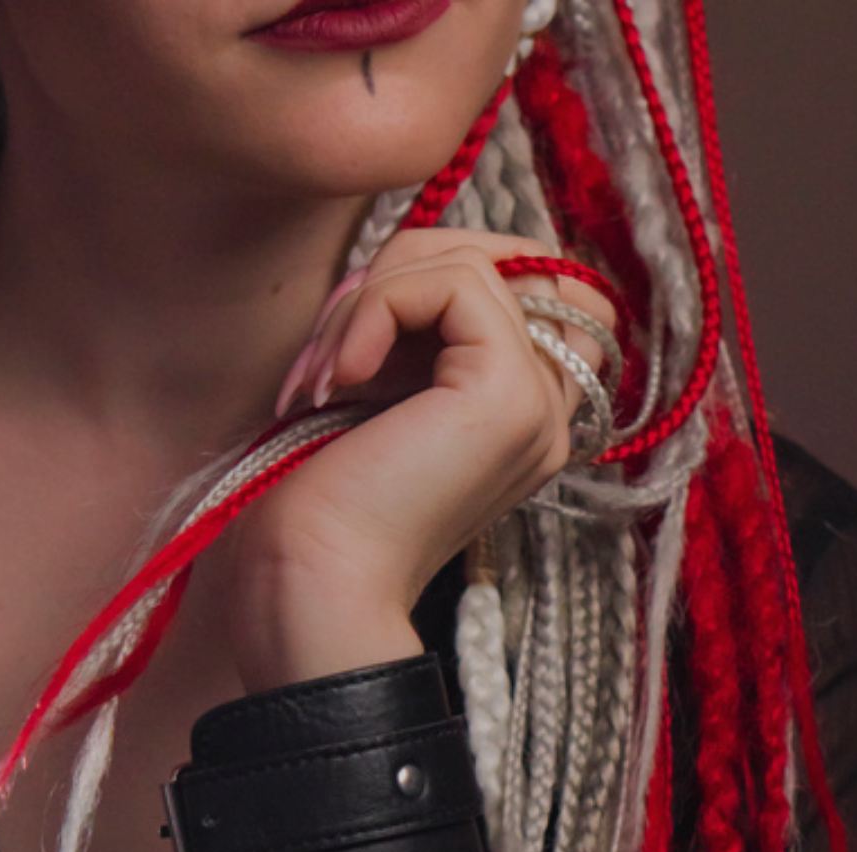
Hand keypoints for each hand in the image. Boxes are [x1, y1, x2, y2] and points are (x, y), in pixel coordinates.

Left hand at [196, 229, 615, 693]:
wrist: (309, 588)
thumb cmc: (315, 512)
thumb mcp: (363, 396)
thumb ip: (400, 333)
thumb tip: (392, 261)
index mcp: (517, 415)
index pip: (511, 281)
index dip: (421, 279)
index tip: (347, 346)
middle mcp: (547, 409)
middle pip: (496, 258)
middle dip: (391, 278)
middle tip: (327, 354)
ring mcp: (540, 401)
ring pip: (466, 261)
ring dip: (366, 300)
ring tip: (322, 375)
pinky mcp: (510, 391)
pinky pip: (454, 281)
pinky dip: (374, 307)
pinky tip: (338, 378)